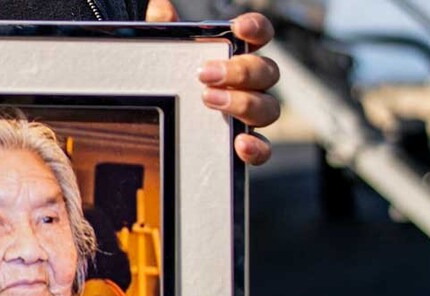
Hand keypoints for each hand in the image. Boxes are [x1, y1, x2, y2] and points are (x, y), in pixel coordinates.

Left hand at [146, 1, 280, 164]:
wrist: (162, 122)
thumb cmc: (169, 81)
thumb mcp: (160, 56)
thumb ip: (161, 30)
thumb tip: (160, 9)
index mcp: (236, 56)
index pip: (259, 35)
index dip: (256, 28)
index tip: (237, 28)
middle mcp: (250, 84)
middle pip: (266, 72)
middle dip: (240, 70)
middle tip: (206, 74)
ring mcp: (249, 115)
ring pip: (269, 108)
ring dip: (243, 103)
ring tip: (209, 101)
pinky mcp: (243, 146)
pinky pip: (263, 149)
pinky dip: (257, 147)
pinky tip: (239, 143)